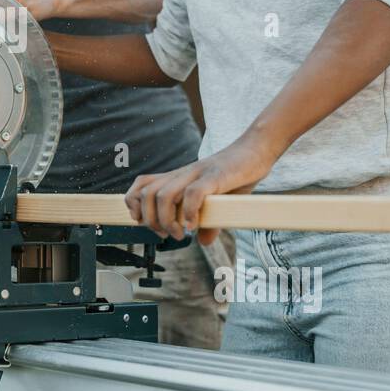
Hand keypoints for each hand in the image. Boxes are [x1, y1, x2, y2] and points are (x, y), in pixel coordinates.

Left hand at [124, 132, 281, 243]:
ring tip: (179, 234)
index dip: (133, 203)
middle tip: (166, 234)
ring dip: (166, 220)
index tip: (142, 222)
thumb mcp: (219, 200)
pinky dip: (189, 212)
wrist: (256, 149)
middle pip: (148, 194)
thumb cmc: (236, 174)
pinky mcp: (215, 176)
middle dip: (150, 220)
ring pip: (164, 195)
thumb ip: (207, 219)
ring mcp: (197, 174)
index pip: (142, 184)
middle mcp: (182, 174)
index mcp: (179, 178)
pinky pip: (193, 193)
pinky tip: (193, 225)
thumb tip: (203, 241)